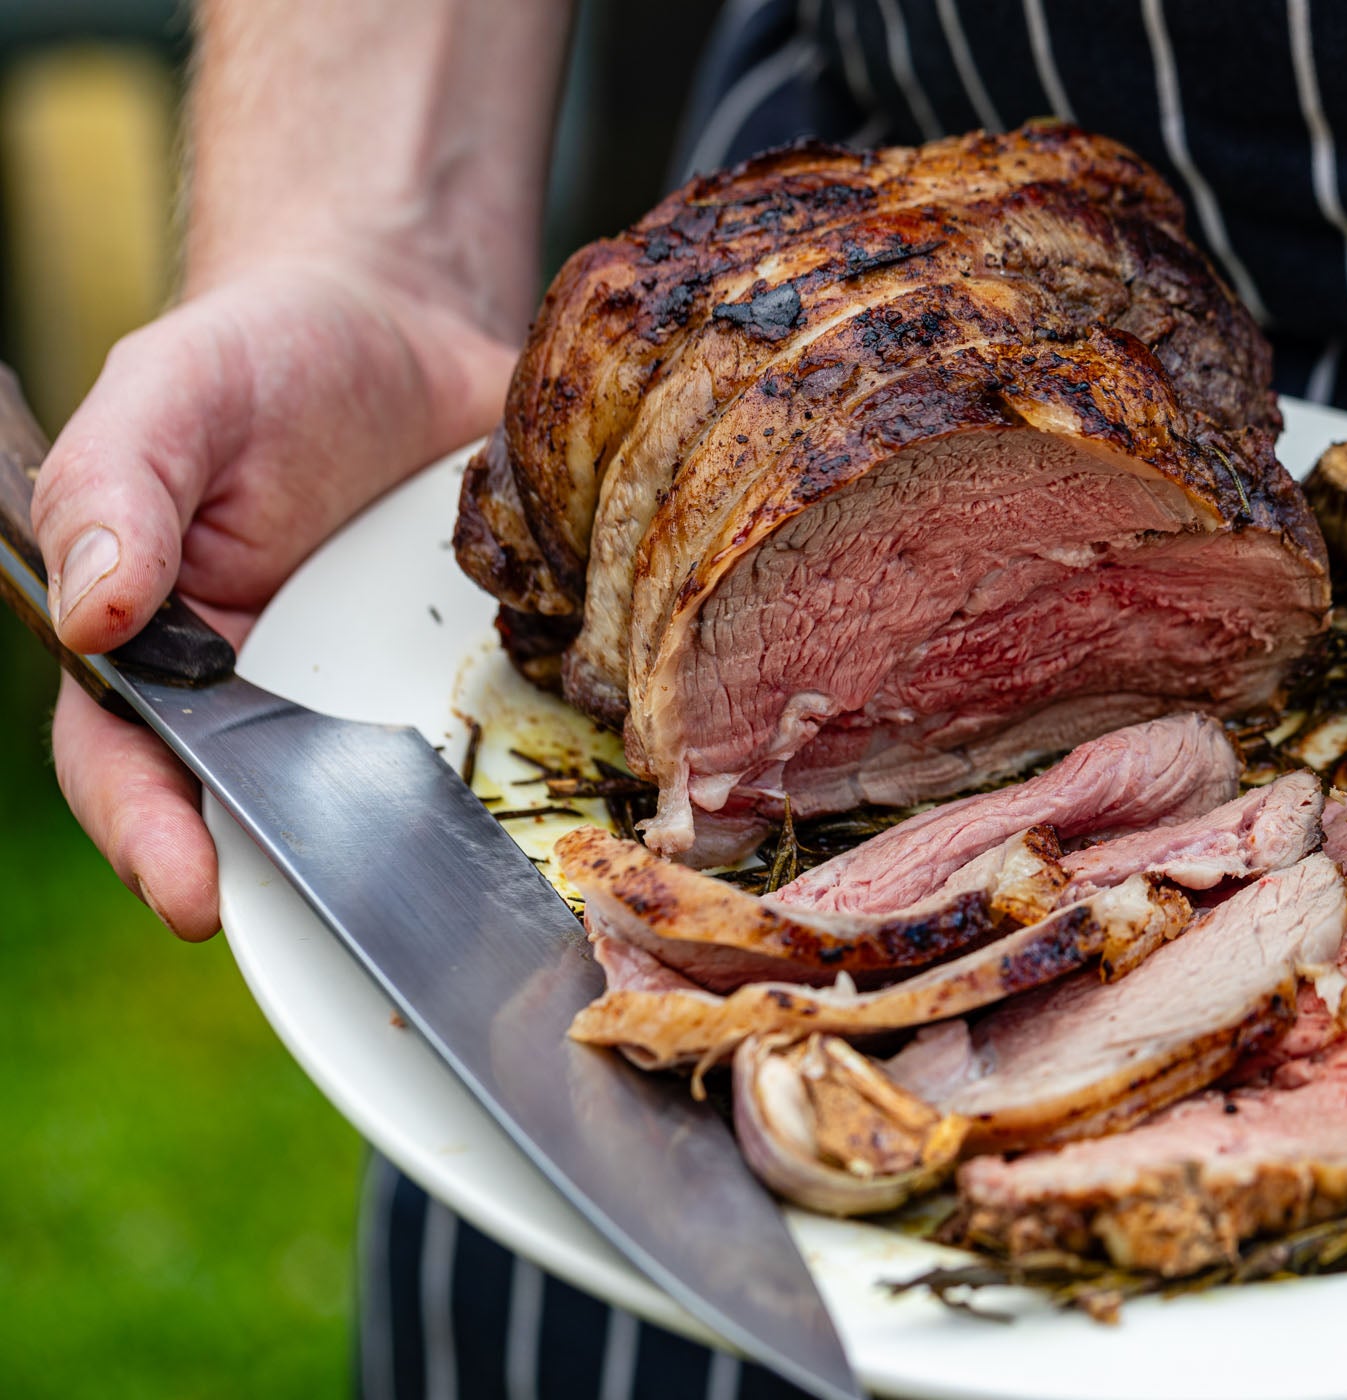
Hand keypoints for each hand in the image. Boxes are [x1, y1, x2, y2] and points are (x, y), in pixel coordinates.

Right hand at [32, 260, 513, 937]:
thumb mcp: (172, 396)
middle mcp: (269, 697)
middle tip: (359, 938)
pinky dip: (532, 785)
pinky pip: (502, 747)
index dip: (151, 839)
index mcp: (161, 649)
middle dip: (302, 889)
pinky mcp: (475, 678)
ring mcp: (377, 698)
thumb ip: (118, 493)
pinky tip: (572, 810)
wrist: (403, 320)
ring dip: (427, 859)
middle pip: (267, 818)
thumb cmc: (261, 358)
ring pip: (392, 808)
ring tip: (471, 909)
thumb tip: (93, 611)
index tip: (194, 895)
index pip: (131, 765)